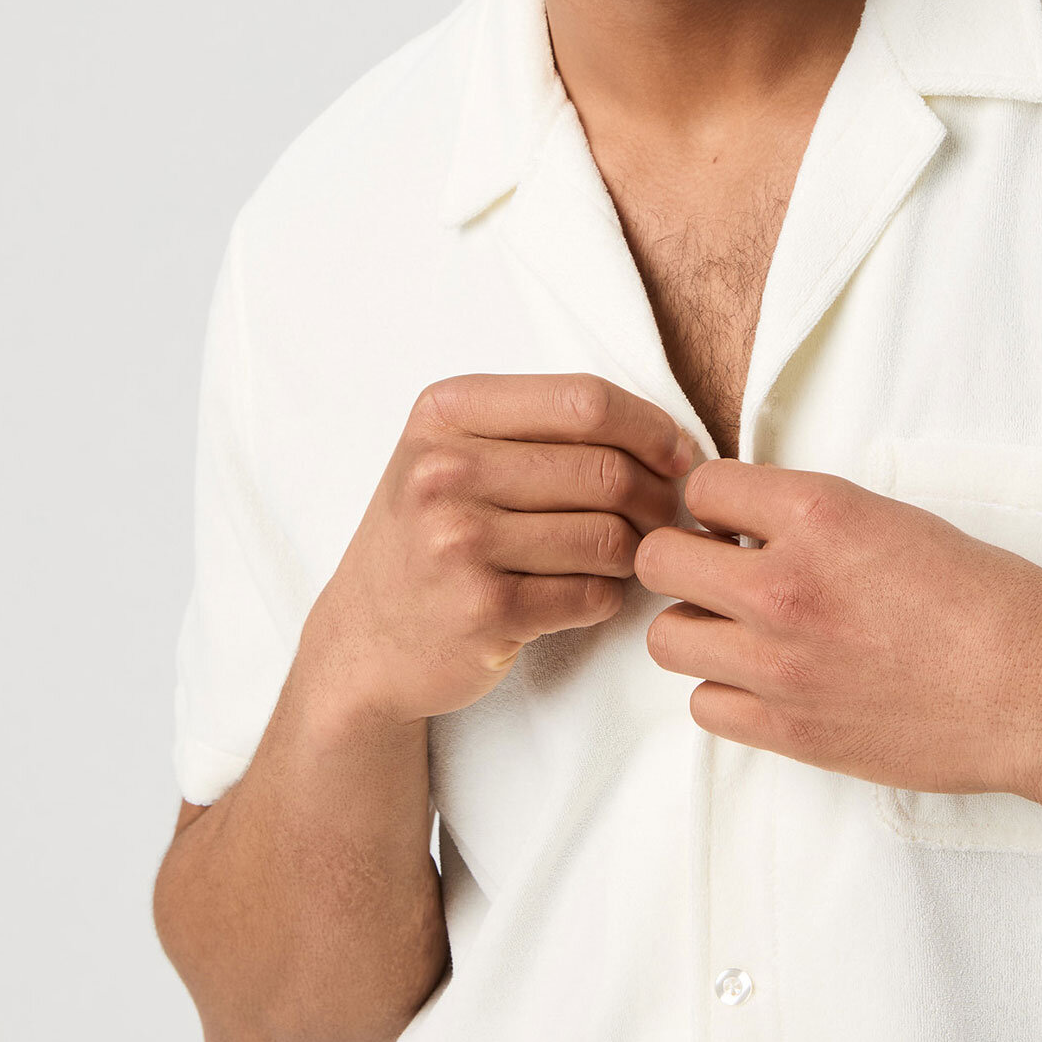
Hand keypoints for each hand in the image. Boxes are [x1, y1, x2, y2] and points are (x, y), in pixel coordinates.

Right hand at [300, 375, 698, 724]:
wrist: (363, 641)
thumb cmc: (429, 537)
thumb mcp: (453, 454)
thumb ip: (540, 428)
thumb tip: (672, 441)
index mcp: (444, 414)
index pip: (583, 400)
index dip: (650, 427)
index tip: (677, 454)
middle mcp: (444, 472)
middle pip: (605, 469)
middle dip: (655, 495)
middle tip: (662, 515)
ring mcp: (459, 544)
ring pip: (608, 535)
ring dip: (635, 551)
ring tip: (623, 555)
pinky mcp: (483, 611)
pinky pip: (593, 594)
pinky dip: (607, 596)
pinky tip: (586, 593)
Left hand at [635, 460, 1041, 812]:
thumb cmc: (992, 600)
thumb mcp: (897, 520)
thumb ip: (815, 519)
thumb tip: (754, 525)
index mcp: (818, 514)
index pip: (701, 487)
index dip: (717, 504)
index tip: (738, 523)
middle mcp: (783, 584)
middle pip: (658, 560)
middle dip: (686, 560)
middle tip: (724, 574)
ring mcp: (779, 664)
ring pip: (667, 638)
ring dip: (700, 629)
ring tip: (746, 632)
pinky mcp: (788, 731)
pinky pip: (704, 706)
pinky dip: (727, 692)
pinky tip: (770, 683)